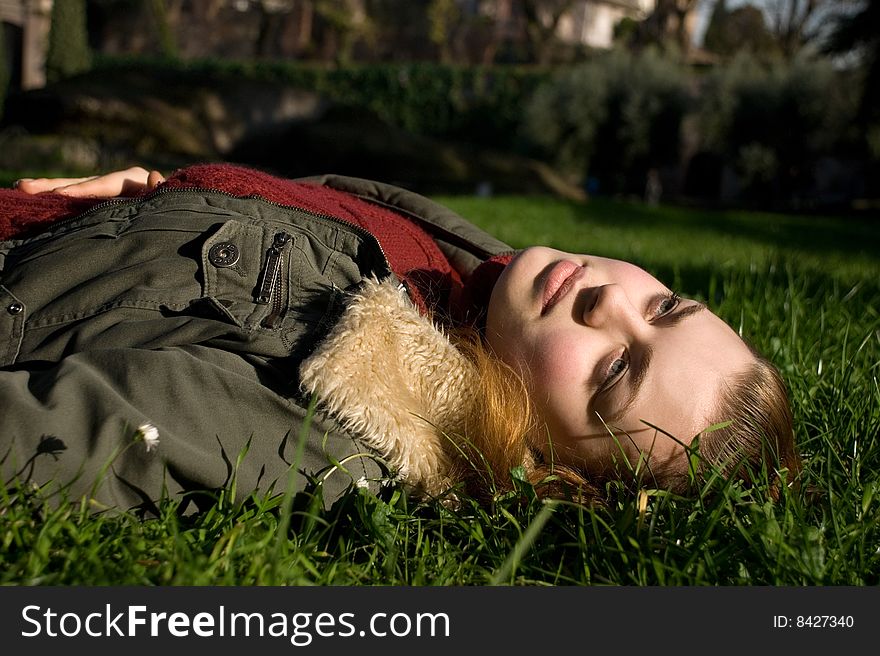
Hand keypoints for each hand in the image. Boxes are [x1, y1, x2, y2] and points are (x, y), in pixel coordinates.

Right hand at [14, 167, 165, 197]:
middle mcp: (116, 180)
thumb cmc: (175, 204)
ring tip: (22, 187)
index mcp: (132, 180)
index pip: (104, 185)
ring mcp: (108, 190)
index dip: (83, 189)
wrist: (180, 205)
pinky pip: (78, 198)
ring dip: (49, 189)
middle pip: (83, 183)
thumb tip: (155, 177)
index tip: (63, 194)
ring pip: (76, 188)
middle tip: (25, 187)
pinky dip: (59, 197)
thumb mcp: (170, 198)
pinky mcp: (103, 199)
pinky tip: (35, 196)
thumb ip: (161, 190)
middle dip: (55, 186)